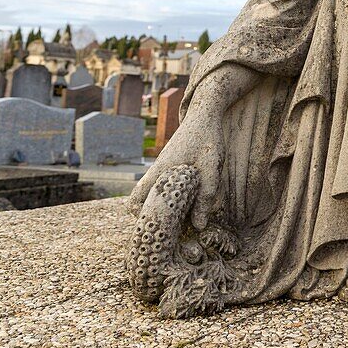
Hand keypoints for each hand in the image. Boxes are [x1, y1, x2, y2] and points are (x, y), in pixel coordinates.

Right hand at [129, 106, 224, 230]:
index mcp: (159, 174)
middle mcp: (154, 173)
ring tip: (179, 221)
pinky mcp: (168, 168)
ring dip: (158, 208)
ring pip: (148, 196)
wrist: (204, 115)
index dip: (142, 220)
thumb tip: (198, 227)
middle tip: (168, 231)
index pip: (135, 203)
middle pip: (137, 203)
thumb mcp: (213, 169)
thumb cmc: (208, 140)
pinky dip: (167, 199)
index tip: (159, 232)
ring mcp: (159, 170)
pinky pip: (159, 189)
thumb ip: (206, 197)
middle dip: (148, 217)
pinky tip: (187, 206)